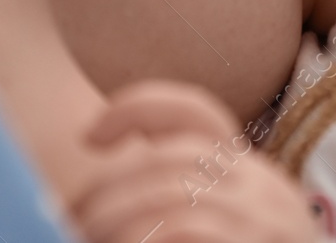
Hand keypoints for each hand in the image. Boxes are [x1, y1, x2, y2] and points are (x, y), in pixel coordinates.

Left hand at [73, 80, 320, 242]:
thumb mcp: (228, 229)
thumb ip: (183, 205)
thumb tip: (96, 202)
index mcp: (250, 173)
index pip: (196, 112)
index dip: (138, 107)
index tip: (90, 134)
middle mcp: (263, 187)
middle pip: (173, 155)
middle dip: (110, 184)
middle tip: (70, 214)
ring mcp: (265, 220)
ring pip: (174, 194)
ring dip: (116, 216)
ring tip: (85, 235)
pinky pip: (189, 229)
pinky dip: (145, 236)